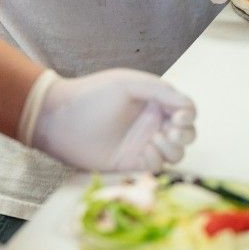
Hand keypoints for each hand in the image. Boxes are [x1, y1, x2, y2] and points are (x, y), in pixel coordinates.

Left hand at [21, 69, 196, 172]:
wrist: (59, 119)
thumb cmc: (92, 95)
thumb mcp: (128, 83)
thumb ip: (161, 90)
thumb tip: (187, 105)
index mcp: (154, 101)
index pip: (186, 110)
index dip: (188, 114)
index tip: (179, 117)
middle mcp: (152, 123)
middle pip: (187, 134)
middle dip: (186, 134)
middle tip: (172, 131)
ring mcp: (143, 144)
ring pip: (176, 153)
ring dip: (174, 148)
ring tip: (157, 140)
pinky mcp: (131, 163)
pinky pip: (157, 166)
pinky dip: (158, 159)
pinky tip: (146, 150)